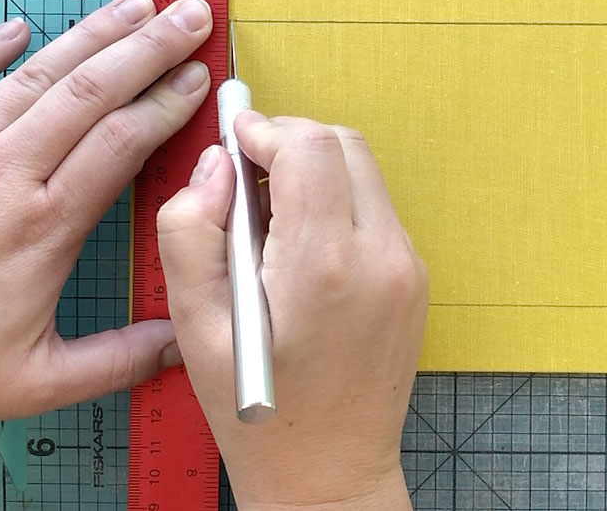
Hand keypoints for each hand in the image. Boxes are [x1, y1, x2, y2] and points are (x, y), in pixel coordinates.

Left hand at [0, 0, 213, 422]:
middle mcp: (2, 172)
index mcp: (42, 224)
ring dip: (92, 34)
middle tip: (189, 16)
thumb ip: (118, 360)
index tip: (200, 76)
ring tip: (135, 6)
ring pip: (36, 73)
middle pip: (92, 91)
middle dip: (149, 47)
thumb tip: (183, 345)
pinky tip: (18, 26)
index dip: (168, 102)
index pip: (123, 141)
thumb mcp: (33, 382)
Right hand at [157, 113, 427, 510]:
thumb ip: (192, 231)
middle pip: (343, 144)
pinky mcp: (414, 277)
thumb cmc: (260, 412)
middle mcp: (381, 256)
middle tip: (246, 179)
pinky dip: (337, 202)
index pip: (309, 145)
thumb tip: (215, 165)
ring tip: (269, 218)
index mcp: (325, 265)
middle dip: (291, 143)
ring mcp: (407, 266)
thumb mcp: (196, 326)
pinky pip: (375, 208)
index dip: (264, 131)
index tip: (234, 143)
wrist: (329, 474)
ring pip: (364, 171)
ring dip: (315, 171)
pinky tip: (302, 245)